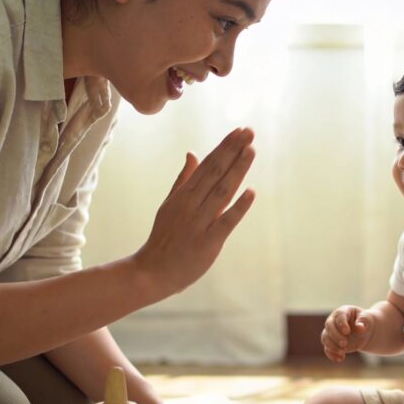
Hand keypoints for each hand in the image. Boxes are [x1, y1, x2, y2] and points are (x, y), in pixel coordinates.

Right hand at [134, 128, 256, 296]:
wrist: (151, 272)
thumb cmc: (164, 238)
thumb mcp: (170, 205)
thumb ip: (183, 180)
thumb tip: (193, 153)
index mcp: (183, 195)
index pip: (207, 166)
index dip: (224, 148)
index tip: (239, 131)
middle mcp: (191, 205)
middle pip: (215, 173)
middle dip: (233, 150)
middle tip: (249, 131)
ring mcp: (199, 223)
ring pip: (222, 192)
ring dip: (237, 170)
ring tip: (251, 150)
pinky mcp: (208, 242)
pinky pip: (226, 222)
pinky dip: (238, 207)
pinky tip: (251, 192)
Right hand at [321, 305, 373, 361]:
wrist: (364, 331)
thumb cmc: (364, 322)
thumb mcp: (367, 319)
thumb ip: (363, 322)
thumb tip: (360, 328)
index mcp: (343, 312)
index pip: (339, 316)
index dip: (341, 324)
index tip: (347, 332)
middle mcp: (333, 321)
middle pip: (329, 327)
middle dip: (335, 336)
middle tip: (345, 344)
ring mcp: (331, 332)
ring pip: (325, 338)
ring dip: (332, 346)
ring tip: (343, 352)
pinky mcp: (332, 343)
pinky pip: (327, 349)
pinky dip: (332, 354)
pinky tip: (341, 358)